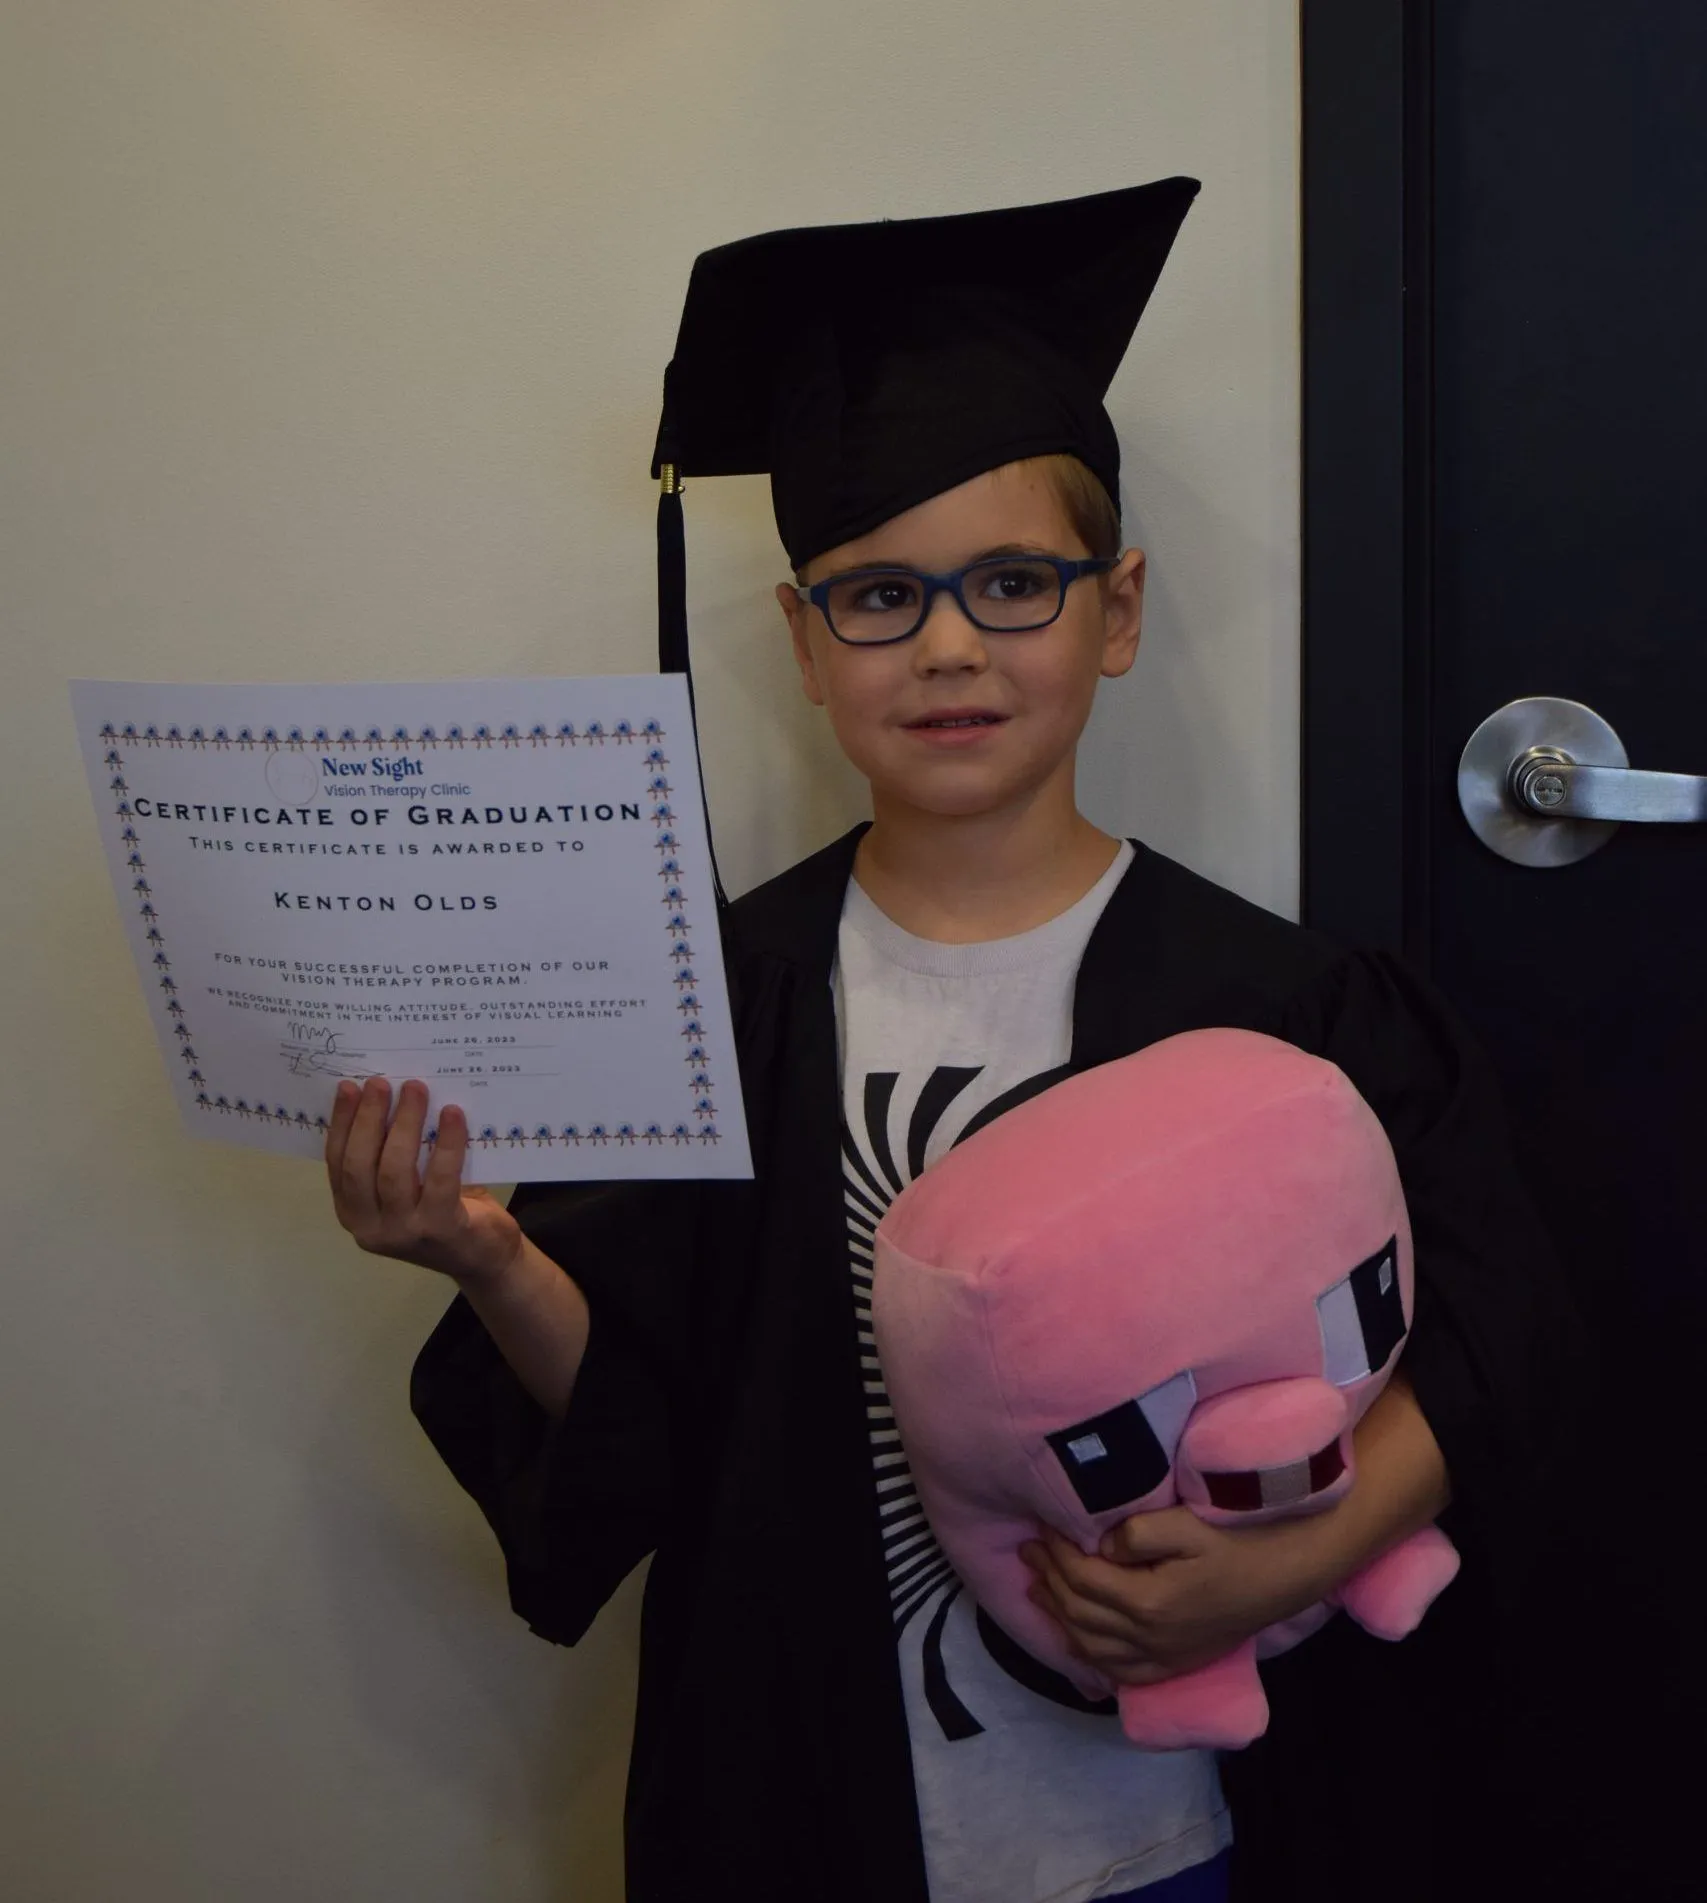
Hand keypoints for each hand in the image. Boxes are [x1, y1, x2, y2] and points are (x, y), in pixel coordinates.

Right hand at [325, 1076, 523, 1289]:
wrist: (485, 1257)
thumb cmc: (444, 1211)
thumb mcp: (407, 1187)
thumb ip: (391, 1154)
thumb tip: (391, 1094)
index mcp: (354, 1212)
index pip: (337, 1163)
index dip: (341, 1123)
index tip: (348, 1087)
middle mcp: (369, 1227)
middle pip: (358, 1165)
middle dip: (367, 1119)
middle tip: (380, 1082)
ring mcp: (403, 1232)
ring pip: (393, 1170)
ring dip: (404, 1124)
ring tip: (416, 1089)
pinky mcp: (440, 1229)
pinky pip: (440, 1178)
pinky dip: (447, 1143)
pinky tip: (453, 1114)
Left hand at [1019, 1507, 1332, 1687]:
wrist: (1287, 1574)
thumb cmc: (1237, 1541)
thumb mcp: (1187, 1525)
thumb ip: (1137, 1533)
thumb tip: (1100, 1545)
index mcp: (1149, 1602)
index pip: (1083, 1579)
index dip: (1057, 1553)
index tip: (1041, 1527)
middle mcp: (1150, 1638)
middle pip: (1081, 1614)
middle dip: (1049, 1581)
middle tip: (1028, 1552)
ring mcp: (1164, 1656)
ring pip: (1093, 1648)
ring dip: (1060, 1618)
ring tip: (1038, 1589)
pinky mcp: (1176, 1664)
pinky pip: (1121, 1671)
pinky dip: (1090, 1656)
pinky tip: (1076, 1638)